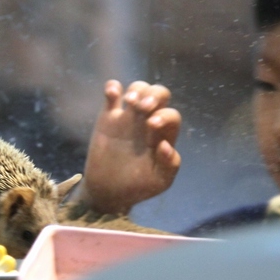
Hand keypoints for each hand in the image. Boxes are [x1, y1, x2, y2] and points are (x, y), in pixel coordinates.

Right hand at [77, 80, 180, 213]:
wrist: (109, 191)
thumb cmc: (137, 186)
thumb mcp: (158, 182)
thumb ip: (169, 166)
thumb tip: (166, 146)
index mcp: (163, 135)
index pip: (171, 115)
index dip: (165, 116)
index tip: (151, 126)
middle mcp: (148, 121)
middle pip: (159, 94)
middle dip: (154, 96)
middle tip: (143, 108)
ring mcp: (128, 117)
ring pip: (138, 89)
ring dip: (137, 90)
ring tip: (129, 101)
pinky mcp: (108, 117)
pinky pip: (112, 94)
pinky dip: (113, 88)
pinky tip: (112, 94)